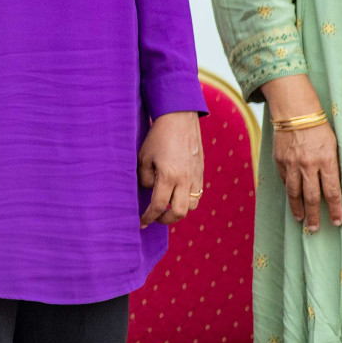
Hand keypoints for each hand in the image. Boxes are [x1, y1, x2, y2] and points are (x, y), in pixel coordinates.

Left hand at [138, 111, 203, 227]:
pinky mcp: (201, 173)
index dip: (148, 217)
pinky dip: (187, 200)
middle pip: (179, 213)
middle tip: (154, 218)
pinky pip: (197, 195)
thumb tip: (149, 191)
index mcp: (169, 176)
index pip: (158, 205)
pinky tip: (176, 195)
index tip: (141, 223)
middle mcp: (185, 180)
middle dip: (165, 220)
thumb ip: (144, 178)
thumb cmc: (158, 137)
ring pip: (192, 206)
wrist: (180, 120)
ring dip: (178, 211)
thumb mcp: (143, 157)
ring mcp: (196, 178)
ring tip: (166, 207)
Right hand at [261, 74, 341, 231]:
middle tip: (314, 229)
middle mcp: (308, 164)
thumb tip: (332, 188)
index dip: (335, 209)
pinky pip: (284, 180)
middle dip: (314, 215)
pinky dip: (288, 190)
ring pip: (294, 192)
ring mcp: (291, 163)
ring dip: (298, 208)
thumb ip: (332, 167)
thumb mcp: (333, 146)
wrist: (294, 111)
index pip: (332, 192)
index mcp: (326, 161)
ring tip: (301, 219)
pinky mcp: (278, 160)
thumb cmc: (318, 128)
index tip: (337, 221)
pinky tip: (292, 198)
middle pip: (312, 197)